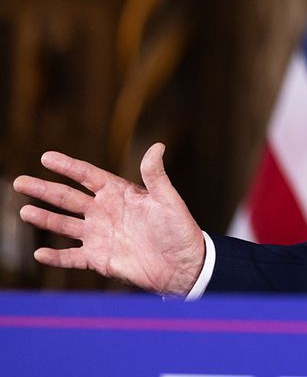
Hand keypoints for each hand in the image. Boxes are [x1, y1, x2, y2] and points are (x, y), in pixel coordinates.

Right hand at [12, 143, 205, 296]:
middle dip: (44, 190)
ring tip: (24, 211)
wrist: (183, 264)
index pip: (88, 176)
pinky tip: (40, 253)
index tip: (46, 157)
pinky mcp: (99, 259)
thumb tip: (157, 146)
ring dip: (45, 219)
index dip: (68, 167)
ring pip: (64, 225)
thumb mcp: (167, 199)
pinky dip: (56, 257)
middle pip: (68, 198)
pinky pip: (72, 257)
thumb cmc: (178, 228)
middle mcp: (104, 212)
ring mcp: (99, 235)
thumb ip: (156, 175)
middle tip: (20, 181)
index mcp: (119, 193)